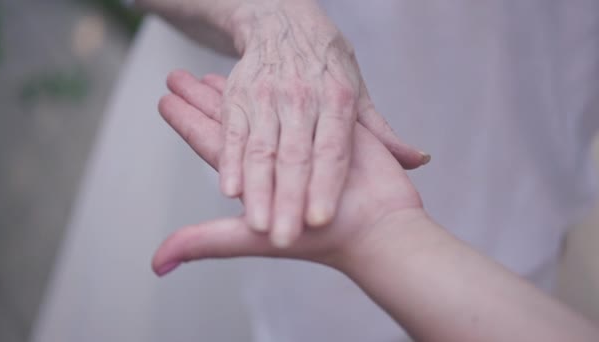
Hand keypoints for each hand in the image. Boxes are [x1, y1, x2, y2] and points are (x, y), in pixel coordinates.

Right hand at [165, 8, 427, 249]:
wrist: (283, 22)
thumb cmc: (324, 62)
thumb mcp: (358, 89)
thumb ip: (381, 133)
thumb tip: (418, 161)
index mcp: (336, 99)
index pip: (332, 150)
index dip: (326, 186)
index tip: (320, 220)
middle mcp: (300, 98)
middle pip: (295, 156)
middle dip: (289, 199)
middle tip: (285, 236)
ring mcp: (267, 98)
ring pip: (262, 150)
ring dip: (258, 190)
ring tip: (257, 224)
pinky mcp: (239, 98)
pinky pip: (232, 134)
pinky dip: (230, 163)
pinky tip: (230, 190)